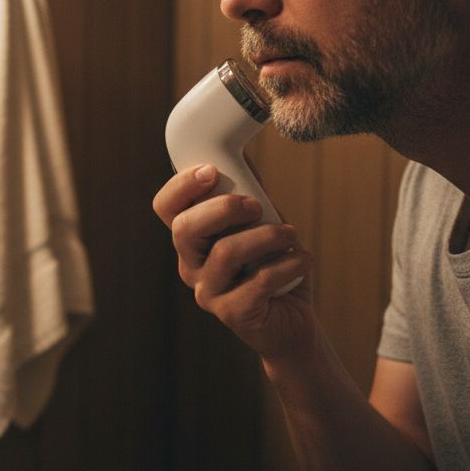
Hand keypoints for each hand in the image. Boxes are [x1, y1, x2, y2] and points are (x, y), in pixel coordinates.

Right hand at [152, 164, 316, 358]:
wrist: (291, 323)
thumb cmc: (273, 268)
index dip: (182, 186)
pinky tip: (303, 260)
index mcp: (192, 240)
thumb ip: (248, 192)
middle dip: (222, 208)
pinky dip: (290, 264)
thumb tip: (243, 147)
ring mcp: (208, 293)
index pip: (166, 208)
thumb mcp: (260, 224)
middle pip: (184, 229)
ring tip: (290, 234)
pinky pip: (259, 281)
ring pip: (225, 253)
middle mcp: (191, 266)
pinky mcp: (233, 314)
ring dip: (266, 236)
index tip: (212, 170)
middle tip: (255, 205)